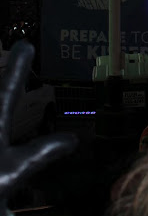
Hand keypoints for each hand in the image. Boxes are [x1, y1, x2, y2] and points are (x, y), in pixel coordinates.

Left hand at [0, 41, 77, 213]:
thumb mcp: (16, 171)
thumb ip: (42, 152)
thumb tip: (73, 139)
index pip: (8, 90)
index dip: (19, 67)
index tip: (26, 44)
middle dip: (7, 79)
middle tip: (19, 55)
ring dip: (4, 97)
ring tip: (6, 81)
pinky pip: (1, 131)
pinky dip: (8, 131)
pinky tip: (2, 134)